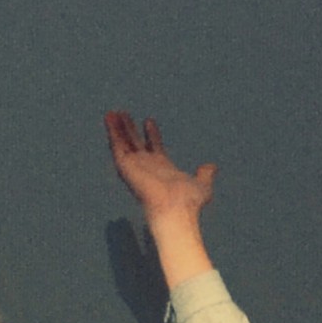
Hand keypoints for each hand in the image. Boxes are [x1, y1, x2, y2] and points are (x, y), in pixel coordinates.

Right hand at [104, 111, 218, 285]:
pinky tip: (110, 120)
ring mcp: (135, 166)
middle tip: (124, 114)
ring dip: (117, 128)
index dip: (151, 134)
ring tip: (111, 113)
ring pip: (124, 143)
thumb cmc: (189, 202)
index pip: (154, 147)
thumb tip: (211, 168)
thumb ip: (205, 175)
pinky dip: (113, 132)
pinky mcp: (126, 166)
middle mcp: (147, 166)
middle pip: (135, 143)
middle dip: (130, 129)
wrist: (175, 209)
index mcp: (162, 168)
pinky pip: (117, 146)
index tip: (149, 120)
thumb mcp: (202, 185)